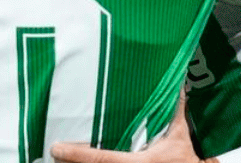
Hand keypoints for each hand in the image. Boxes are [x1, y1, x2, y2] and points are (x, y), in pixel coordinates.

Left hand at [51, 92, 201, 162]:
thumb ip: (175, 112)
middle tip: (53, 151)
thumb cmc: (187, 162)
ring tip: (62, 157)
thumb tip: (177, 86)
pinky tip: (79, 162)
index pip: (100, 159)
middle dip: (71, 161)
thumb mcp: (180, 137)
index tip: (56, 148)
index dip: (76, 154)